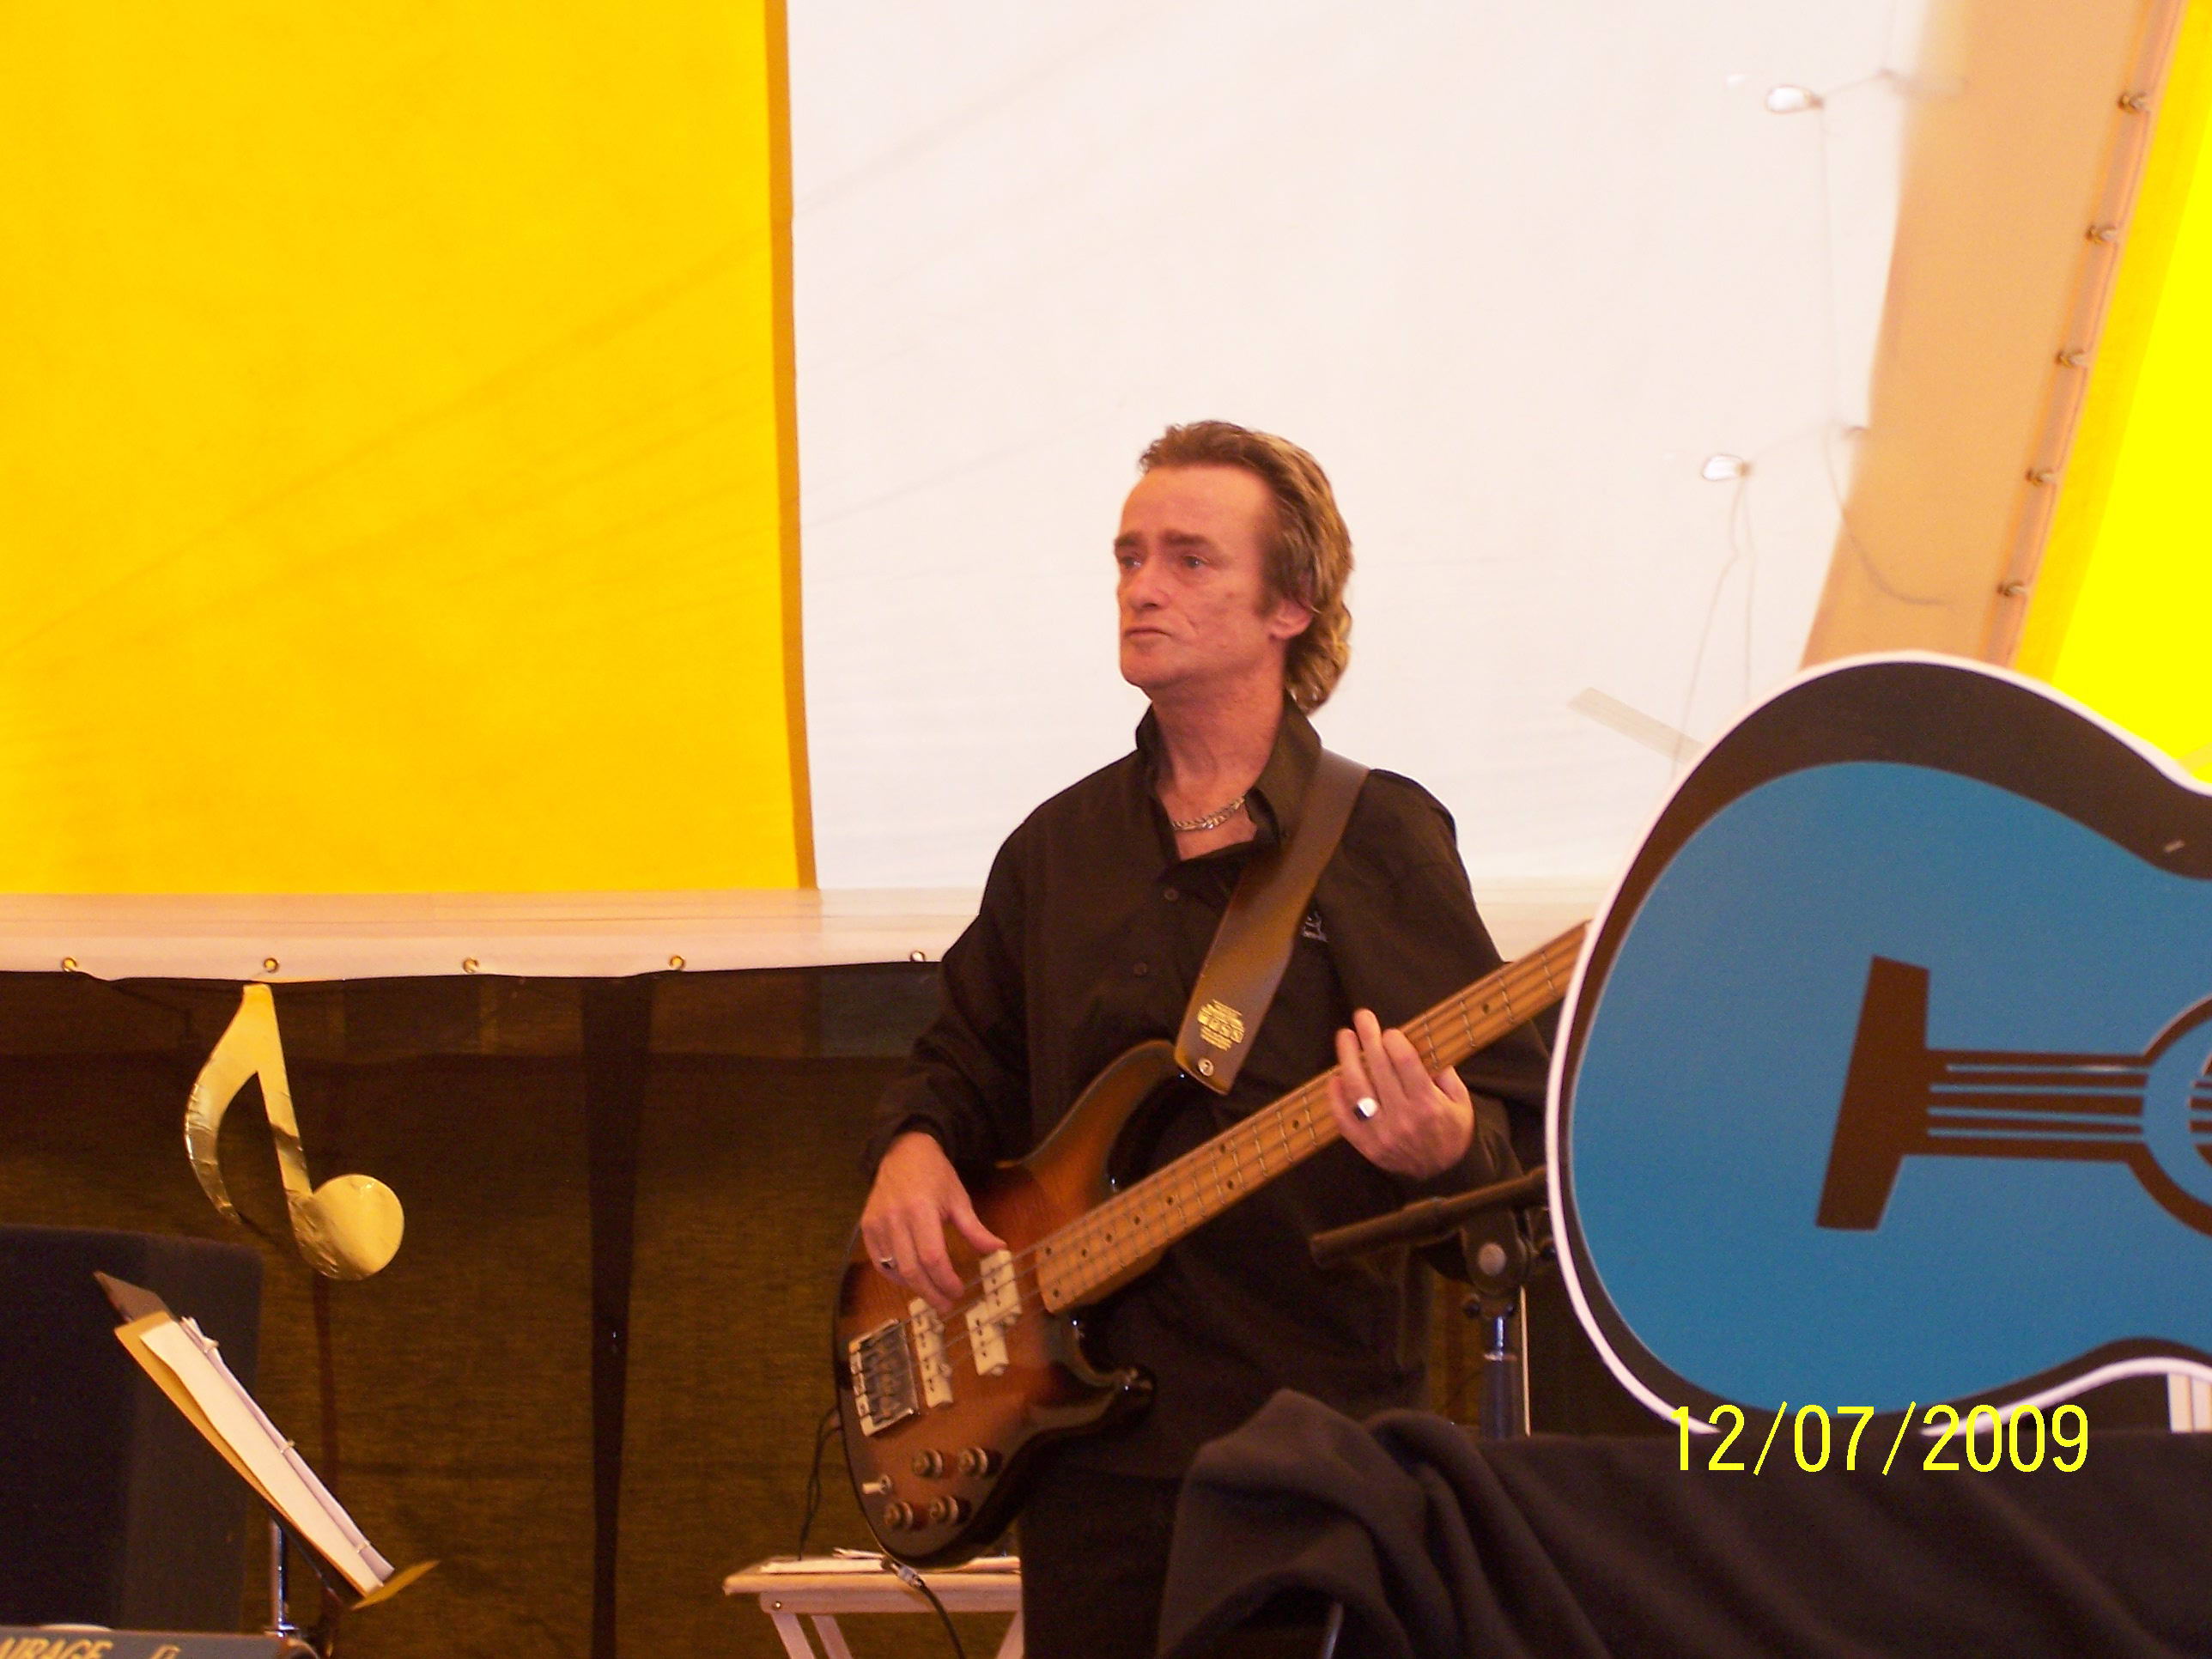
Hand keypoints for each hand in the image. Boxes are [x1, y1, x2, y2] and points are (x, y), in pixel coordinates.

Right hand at [859, 1131, 1006, 1312]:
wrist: (903, 1152)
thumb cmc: (935, 1175)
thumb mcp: (959, 1199)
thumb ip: (975, 1229)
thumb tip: (999, 1250)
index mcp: (921, 1211)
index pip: (933, 1257)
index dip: (946, 1280)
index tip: (959, 1292)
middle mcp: (895, 1219)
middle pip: (912, 1270)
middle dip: (931, 1293)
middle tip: (946, 1305)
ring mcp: (877, 1224)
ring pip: (895, 1269)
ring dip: (915, 1287)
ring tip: (932, 1295)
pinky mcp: (866, 1227)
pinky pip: (879, 1262)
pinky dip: (895, 1276)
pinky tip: (911, 1281)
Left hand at [1328, 1008, 1474, 1179]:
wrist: (1442, 1174)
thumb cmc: (1451, 1130)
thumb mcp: (1460, 1102)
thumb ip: (1444, 1074)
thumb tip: (1421, 1045)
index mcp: (1428, 1104)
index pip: (1404, 1062)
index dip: (1393, 1040)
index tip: (1389, 1031)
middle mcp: (1403, 1119)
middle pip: (1379, 1069)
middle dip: (1369, 1037)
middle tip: (1362, 1017)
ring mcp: (1382, 1134)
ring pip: (1358, 1089)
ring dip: (1347, 1059)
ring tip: (1345, 1037)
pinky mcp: (1367, 1146)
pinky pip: (1345, 1119)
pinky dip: (1336, 1097)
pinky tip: (1334, 1077)